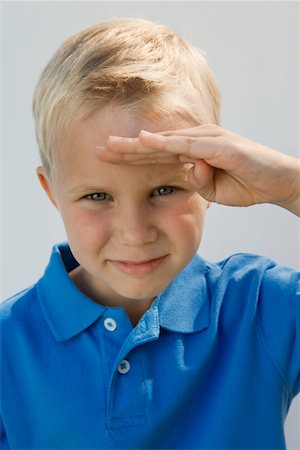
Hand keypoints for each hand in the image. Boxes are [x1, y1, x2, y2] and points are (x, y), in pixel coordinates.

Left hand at [96, 124, 299, 215]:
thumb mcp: (212, 190)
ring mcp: (207, 141)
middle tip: (97, 148)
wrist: (277, 182)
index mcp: (191, 153)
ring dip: (138, 143)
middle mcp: (196, 142)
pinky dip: (166, 143)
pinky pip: (189, 145)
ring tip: (112, 144)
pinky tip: (146, 142)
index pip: (154, 154)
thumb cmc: (245, 184)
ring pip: (166, 141)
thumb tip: (185, 175)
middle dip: (125, 148)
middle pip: (154, 144)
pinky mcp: (220, 146)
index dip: (130, 156)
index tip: (105, 161)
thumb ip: (196, 182)